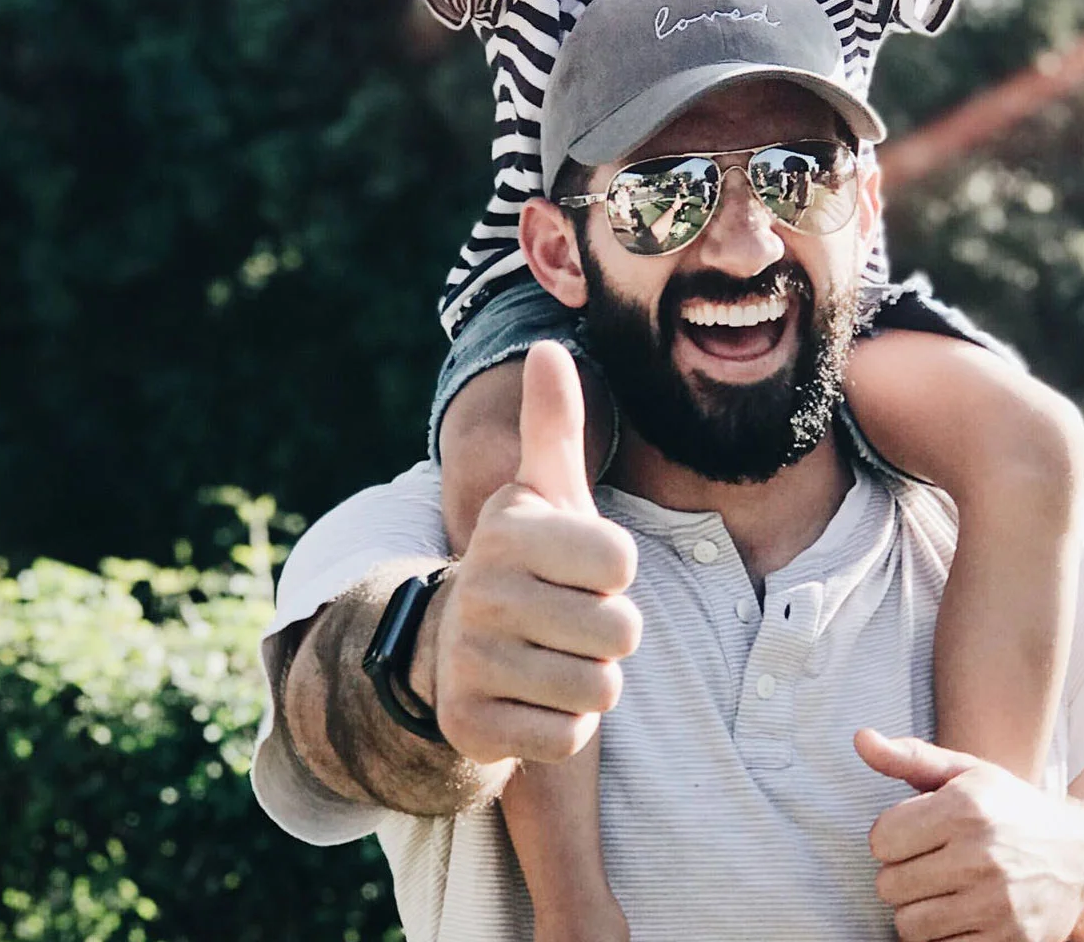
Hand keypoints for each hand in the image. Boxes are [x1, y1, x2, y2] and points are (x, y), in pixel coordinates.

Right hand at [433, 343, 641, 765]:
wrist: (461, 646)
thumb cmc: (532, 561)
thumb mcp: (545, 491)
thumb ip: (555, 423)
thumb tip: (549, 345)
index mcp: (509, 529)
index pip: (622, 561)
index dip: (615, 572)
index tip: (579, 568)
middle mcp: (481, 590)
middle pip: (620, 632)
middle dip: (610, 633)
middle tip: (568, 620)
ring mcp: (471, 660)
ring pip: (599, 689)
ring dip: (590, 681)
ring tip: (553, 656)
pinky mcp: (471, 725)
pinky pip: (569, 738)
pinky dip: (564, 726)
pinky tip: (533, 698)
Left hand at [856, 730, 1083, 941]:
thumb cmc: (1012, 809)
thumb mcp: (966, 772)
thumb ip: (909, 757)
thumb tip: (860, 739)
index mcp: (965, 807)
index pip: (881, 839)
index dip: (890, 838)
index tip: (912, 834)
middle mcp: (981, 855)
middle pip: (889, 885)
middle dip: (900, 875)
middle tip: (928, 864)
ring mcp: (997, 904)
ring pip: (909, 925)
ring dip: (916, 911)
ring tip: (941, 891)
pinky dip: (940, 937)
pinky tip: (958, 915)